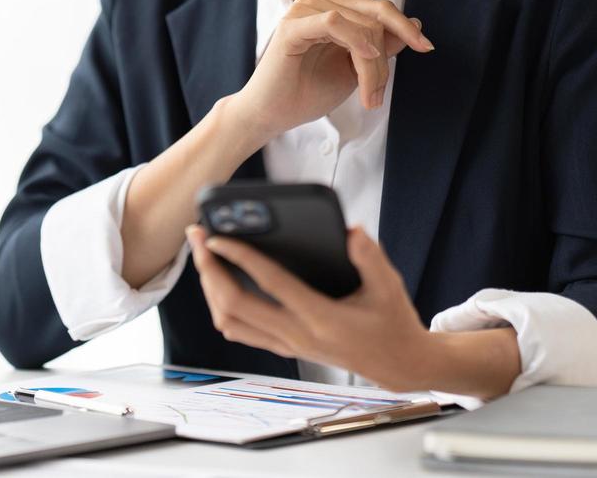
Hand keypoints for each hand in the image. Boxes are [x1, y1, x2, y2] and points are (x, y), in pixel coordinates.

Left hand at [184, 223, 433, 392]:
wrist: (399, 365)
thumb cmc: (393, 322)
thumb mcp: (389, 286)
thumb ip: (370, 257)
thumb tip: (351, 231)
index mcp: (321, 317)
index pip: (269, 284)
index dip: (240, 258)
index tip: (218, 236)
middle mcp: (297, 335)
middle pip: (234, 306)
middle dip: (209, 269)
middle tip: (197, 236)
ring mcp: (287, 345)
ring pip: (229, 323)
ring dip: (209, 289)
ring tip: (203, 257)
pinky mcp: (285, 348)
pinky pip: (240, 331)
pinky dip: (221, 306)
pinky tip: (219, 283)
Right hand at [229, 0, 432, 140]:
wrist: (271, 115)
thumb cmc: (306, 93)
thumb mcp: (355, 70)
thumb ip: (381, 47)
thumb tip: (415, 24)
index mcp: (332, 12)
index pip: (378, 10)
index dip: (405, 26)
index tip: (426, 48)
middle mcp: (317, 4)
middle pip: (374, 19)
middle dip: (385, 60)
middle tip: (377, 95)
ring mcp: (302, 11)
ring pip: (360, 25)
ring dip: (372, 63)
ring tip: (368, 95)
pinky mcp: (291, 25)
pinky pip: (334, 22)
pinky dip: (355, 41)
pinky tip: (364, 60)